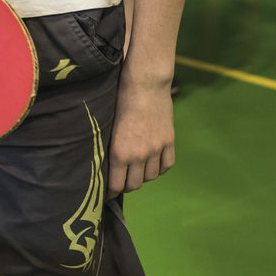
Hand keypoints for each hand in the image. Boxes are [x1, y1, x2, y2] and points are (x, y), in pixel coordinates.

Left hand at [108, 76, 174, 194]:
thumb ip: (110, 148)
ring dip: (143, 176)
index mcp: (120, 153)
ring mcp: (156, 149)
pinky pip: (166, 165)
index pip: (116, 185)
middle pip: (134, 184)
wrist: (145, 84)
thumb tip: (106, 166)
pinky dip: (159, 167)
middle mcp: (139, 155)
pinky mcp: (169, 141)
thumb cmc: (120, 100)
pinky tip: (153, 162)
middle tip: (122, 180)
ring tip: (137, 169)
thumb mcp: (109, 127)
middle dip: (126, 185)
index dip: (110, 191)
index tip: (107, 191)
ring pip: (151, 177)